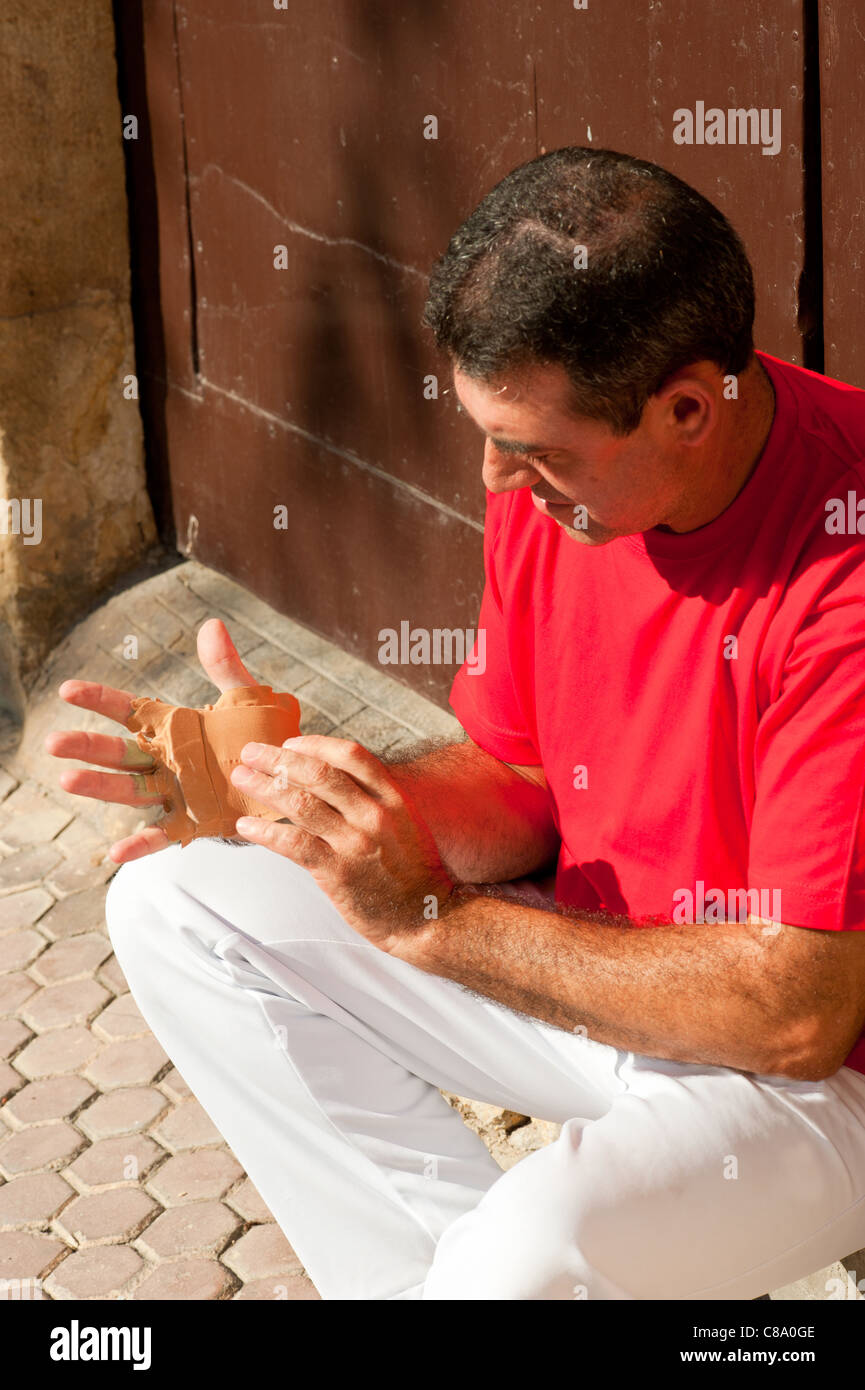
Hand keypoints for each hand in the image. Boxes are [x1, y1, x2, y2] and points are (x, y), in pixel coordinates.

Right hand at [45, 618, 256, 863]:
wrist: (281, 782)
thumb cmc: (256, 740)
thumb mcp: (244, 701)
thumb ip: (225, 667)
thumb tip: (212, 626)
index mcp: (173, 729)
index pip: (129, 710)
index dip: (100, 699)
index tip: (69, 690)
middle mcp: (165, 761)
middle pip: (119, 753)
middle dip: (87, 747)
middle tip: (54, 743)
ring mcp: (173, 793)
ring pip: (130, 790)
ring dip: (100, 786)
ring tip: (68, 780)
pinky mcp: (191, 822)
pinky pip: (161, 835)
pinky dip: (139, 845)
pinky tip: (114, 854)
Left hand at [231, 736, 454, 950]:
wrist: (426, 917)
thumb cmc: (412, 872)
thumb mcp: (404, 824)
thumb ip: (372, 801)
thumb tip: (329, 781)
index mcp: (393, 799)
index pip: (351, 756)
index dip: (315, 745)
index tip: (290, 743)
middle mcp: (374, 816)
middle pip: (319, 774)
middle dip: (279, 759)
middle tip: (252, 752)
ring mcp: (356, 844)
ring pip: (300, 804)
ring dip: (264, 787)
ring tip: (242, 778)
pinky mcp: (338, 873)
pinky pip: (293, 844)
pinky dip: (265, 832)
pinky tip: (247, 826)